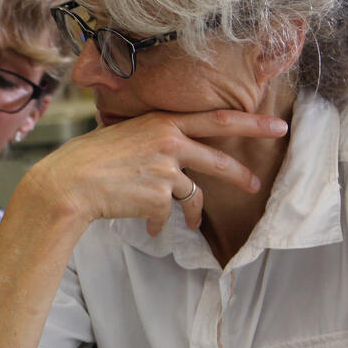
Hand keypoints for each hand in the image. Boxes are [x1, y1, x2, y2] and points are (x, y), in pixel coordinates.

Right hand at [24, 109, 287, 235]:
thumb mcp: (122, 133)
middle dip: (240, 174)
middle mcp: (170, 142)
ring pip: (193, 194)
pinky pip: (167, 215)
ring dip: (195, 213)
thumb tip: (168, 150)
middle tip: (255, 184)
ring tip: (194, 224)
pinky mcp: (158, 197)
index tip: (278, 124)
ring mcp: (166, 171)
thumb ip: (150, 137)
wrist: (69, 183)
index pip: (218, 118)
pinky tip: (150, 228)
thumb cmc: (87, 158)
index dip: (252, 121)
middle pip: (218, 159)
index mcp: (163, 122)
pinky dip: (159, 224)